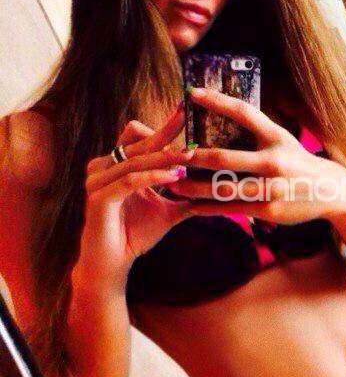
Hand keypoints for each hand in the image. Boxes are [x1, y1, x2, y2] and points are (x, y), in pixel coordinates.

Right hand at [75, 103, 197, 287]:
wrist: (112, 266)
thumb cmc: (136, 235)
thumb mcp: (168, 210)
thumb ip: (186, 194)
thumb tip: (217, 185)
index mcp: (117, 164)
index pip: (141, 136)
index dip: (165, 125)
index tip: (190, 111)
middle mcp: (103, 166)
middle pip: (139, 142)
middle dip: (168, 132)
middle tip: (192, 120)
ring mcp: (97, 180)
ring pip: (136, 161)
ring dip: (165, 157)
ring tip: (191, 154)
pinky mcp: (97, 198)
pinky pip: (129, 181)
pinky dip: (153, 177)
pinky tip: (175, 176)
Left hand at [172, 86, 345, 223]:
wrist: (332, 192)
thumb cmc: (298, 162)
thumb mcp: (283, 140)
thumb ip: (257, 131)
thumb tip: (223, 113)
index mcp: (276, 136)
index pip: (243, 112)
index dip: (217, 100)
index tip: (191, 92)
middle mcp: (273, 160)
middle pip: (223, 158)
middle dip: (192, 157)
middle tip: (169, 154)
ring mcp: (270, 187)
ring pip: (222, 187)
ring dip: (192, 187)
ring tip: (171, 183)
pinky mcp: (269, 209)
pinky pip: (231, 209)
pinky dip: (208, 208)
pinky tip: (190, 206)